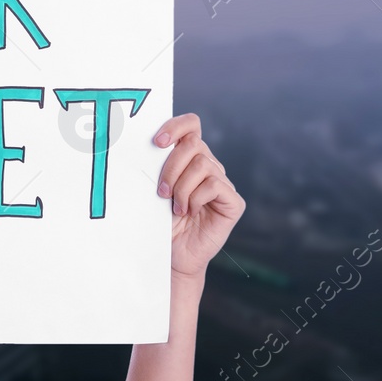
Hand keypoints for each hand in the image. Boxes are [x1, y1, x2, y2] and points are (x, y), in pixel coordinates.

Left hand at [153, 113, 244, 283]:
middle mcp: (209, 166)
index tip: (156, 142)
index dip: (176, 126)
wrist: (172, 256)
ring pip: (203, 165)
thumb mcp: (154, 188)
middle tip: (161, 191)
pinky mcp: (233, 202)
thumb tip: (148, 143)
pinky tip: (189, 212)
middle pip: (194, 144)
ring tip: (174, 206)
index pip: (191, 125)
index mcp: (189, 158)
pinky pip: (215, 185)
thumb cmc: (160, 221)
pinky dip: (196, 198)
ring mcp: (222, 183)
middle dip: (172, 166)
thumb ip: (157, 165)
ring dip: (182, 187)